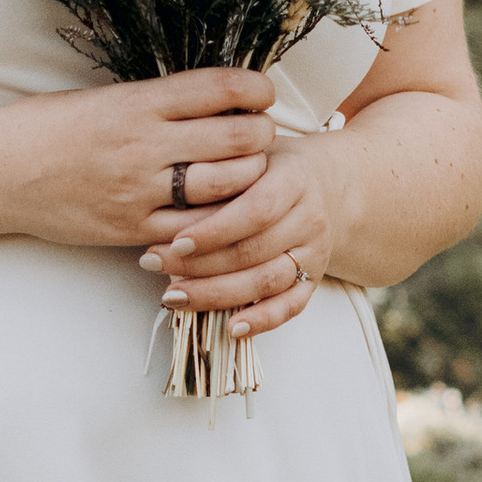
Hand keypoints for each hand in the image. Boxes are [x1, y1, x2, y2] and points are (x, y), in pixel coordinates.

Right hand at [0, 69, 275, 251]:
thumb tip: (217, 100)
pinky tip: (221, 211)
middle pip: (239, 139)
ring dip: (249, 178)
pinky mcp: (131, 229)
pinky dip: (218, 220)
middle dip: (262, 136)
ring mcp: (140, 190)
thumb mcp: (106, 98)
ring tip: (246, 173)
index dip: (256, 90)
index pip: (222, 89)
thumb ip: (159, 101)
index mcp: (138, 101)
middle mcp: (144, 144)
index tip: (261, 94)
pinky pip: (197, 230)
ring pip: (228, 186)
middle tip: (260, 136)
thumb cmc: (48, 127)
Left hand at [138, 137, 335, 342]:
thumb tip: (167, 193)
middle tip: (155, 264)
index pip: (255, 210)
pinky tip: (231, 328)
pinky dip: (262, 320)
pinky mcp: (314, 280)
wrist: (326, 184)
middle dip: (199, 264)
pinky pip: (290, 307)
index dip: (214, 230)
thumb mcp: (250, 153)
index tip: (174, 241)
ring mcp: (314, 253)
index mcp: (295, 180)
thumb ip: (219, 168)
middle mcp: (309, 219)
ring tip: (174, 296)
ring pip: (266, 282)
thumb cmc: (272, 167)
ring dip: (216, 294)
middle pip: (254, 251)